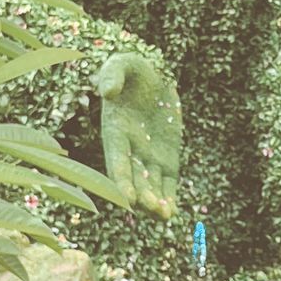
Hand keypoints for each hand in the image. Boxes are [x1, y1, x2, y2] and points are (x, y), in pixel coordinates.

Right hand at [95, 51, 181, 220]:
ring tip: (165, 215)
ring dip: (156, 202)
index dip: (121, 179)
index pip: (117, 160)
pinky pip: (168, 183)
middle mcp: (130, 150)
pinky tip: (171, 213)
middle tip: (153, 208)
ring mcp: (149, 157)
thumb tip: (108, 91)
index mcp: (115, 132)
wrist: (154, 78)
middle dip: (142, 195)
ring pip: (151, 185)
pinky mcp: (167, 160)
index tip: (127, 197)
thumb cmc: (132, 70)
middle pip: (134, 178)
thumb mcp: (122, 64)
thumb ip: (112, 75)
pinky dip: (169, 198)